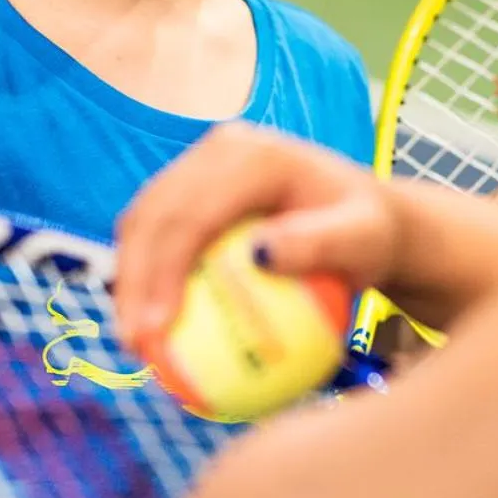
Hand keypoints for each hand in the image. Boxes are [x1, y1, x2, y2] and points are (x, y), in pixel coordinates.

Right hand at [114, 124, 395, 351]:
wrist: (363, 216)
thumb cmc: (369, 233)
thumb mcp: (366, 240)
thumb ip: (322, 243)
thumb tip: (262, 255)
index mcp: (253, 155)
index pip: (191, 211)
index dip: (162, 269)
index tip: (158, 330)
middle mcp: (218, 151)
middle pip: (153, 214)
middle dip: (132, 281)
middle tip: (135, 345)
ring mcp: (200, 167)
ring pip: (142, 221)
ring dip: (128, 282)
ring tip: (134, 343)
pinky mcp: (192, 191)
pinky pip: (155, 234)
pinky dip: (144, 279)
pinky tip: (148, 328)